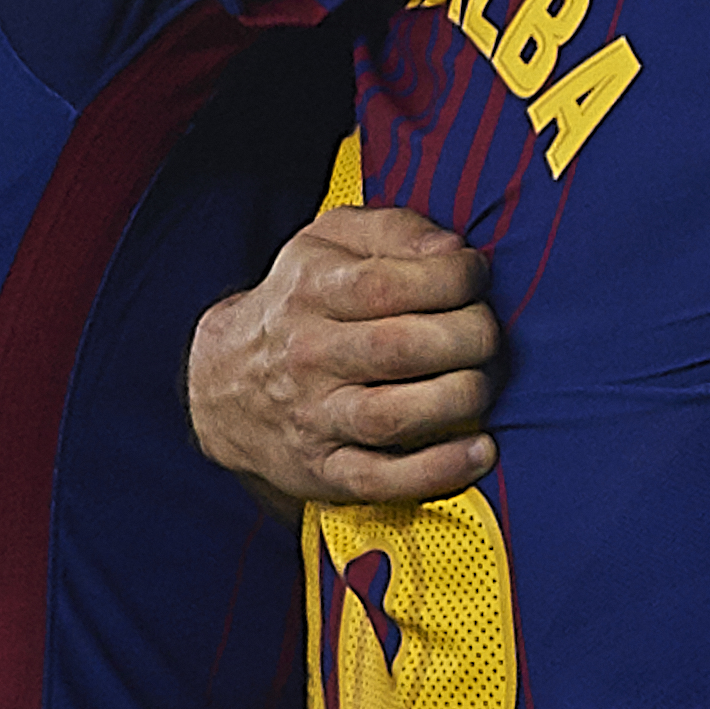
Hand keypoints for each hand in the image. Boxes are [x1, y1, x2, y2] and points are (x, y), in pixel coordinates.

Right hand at [188, 207, 500, 507]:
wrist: (222, 384)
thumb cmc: (301, 302)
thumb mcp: (329, 242)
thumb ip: (394, 230)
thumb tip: (453, 249)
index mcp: (311, 291)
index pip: (388, 284)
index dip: (454, 278)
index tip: (476, 277)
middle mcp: (308, 355)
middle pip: (402, 348)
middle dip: (470, 338)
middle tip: (487, 335)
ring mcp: (315, 417)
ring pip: (395, 416)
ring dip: (461, 399)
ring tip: (484, 383)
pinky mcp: (324, 470)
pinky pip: (382, 479)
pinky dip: (439, 470)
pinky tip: (481, 450)